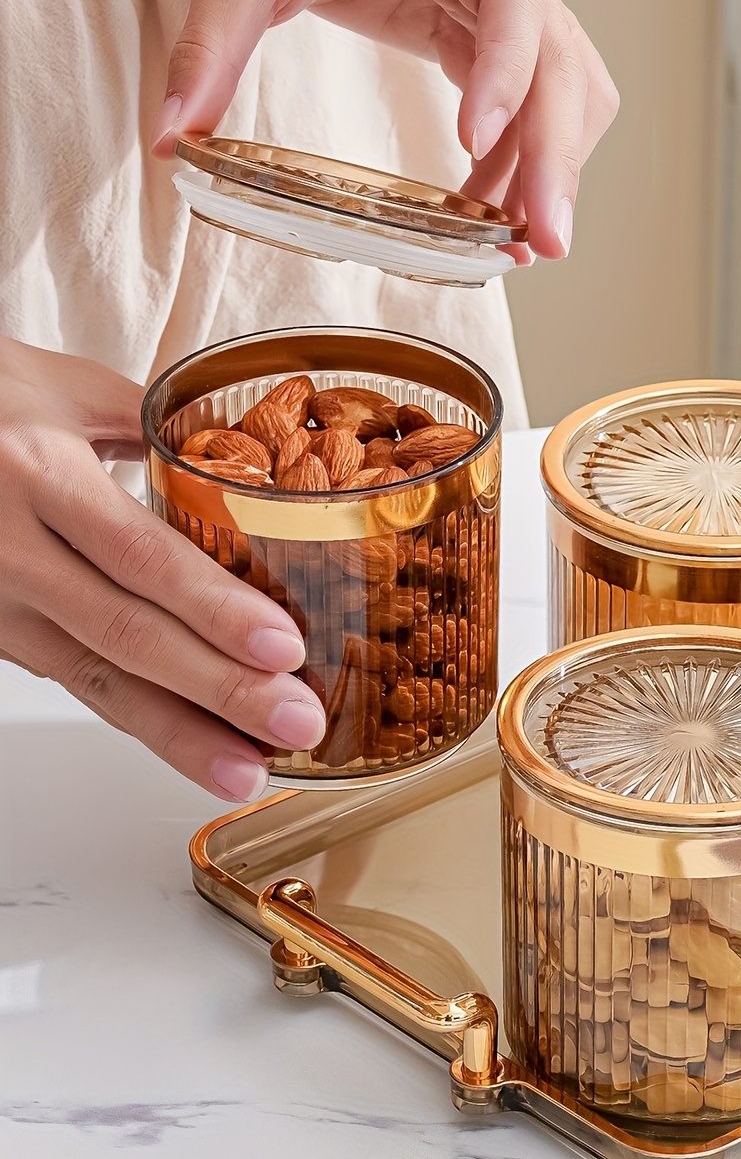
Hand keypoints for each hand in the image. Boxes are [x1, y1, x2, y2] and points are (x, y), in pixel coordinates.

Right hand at [0, 339, 325, 801]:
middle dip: (218, 690)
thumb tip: (255, 466)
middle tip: (294, 724)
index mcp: (36, 472)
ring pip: (93, 677)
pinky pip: (74, 679)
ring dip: (177, 733)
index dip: (213, 608)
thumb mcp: (69, 388)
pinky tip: (194, 743)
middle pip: (123, 633)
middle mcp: (6, 546)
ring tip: (247, 770)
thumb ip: (161, 429)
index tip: (283, 647)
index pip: (137, 553)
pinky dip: (140, 718)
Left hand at [151, 0, 618, 259]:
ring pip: (570, 94)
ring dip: (550, 169)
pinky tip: (485, 210)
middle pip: (564, 71)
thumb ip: (215, 39)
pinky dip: (520, 162)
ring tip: (517, 242)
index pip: (514, 4)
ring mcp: (511, 10)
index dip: (506, 75)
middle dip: (554, 161)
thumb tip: (172, 135)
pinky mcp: (493, 40)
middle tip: (541, 240)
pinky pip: (534, 106)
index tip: (475, 141)